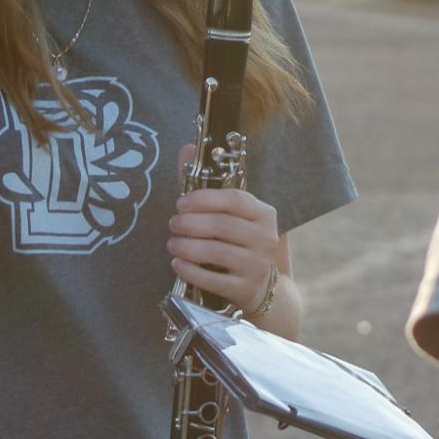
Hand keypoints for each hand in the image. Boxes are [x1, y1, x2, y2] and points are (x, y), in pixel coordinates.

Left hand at [167, 145, 283, 315]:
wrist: (264, 287)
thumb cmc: (240, 242)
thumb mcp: (231, 214)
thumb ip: (207, 184)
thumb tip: (186, 149)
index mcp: (264, 214)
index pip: (235, 200)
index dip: (205, 199)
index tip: (180, 202)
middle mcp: (266, 238)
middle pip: (223, 225)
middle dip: (191, 223)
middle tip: (172, 223)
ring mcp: (258, 265)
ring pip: (217, 251)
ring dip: (188, 247)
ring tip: (172, 244)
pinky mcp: (246, 289)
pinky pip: (214, 280)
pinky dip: (191, 271)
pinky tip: (177, 264)